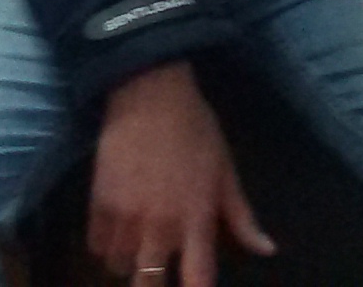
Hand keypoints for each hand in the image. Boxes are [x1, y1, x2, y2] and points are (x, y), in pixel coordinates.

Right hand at [91, 62, 273, 286]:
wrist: (150, 95)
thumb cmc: (196, 131)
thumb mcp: (226, 172)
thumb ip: (242, 217)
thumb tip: (267, 249)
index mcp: (196, 220)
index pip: (198, 280)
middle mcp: (160, 226)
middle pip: (149, 286)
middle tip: (155, 275)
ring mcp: (126, 217)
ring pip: (119, 267)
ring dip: (128, 264)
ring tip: (136, 250)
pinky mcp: (99, 203)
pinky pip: (95, 246)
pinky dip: (104, 246)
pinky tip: (116, 233)